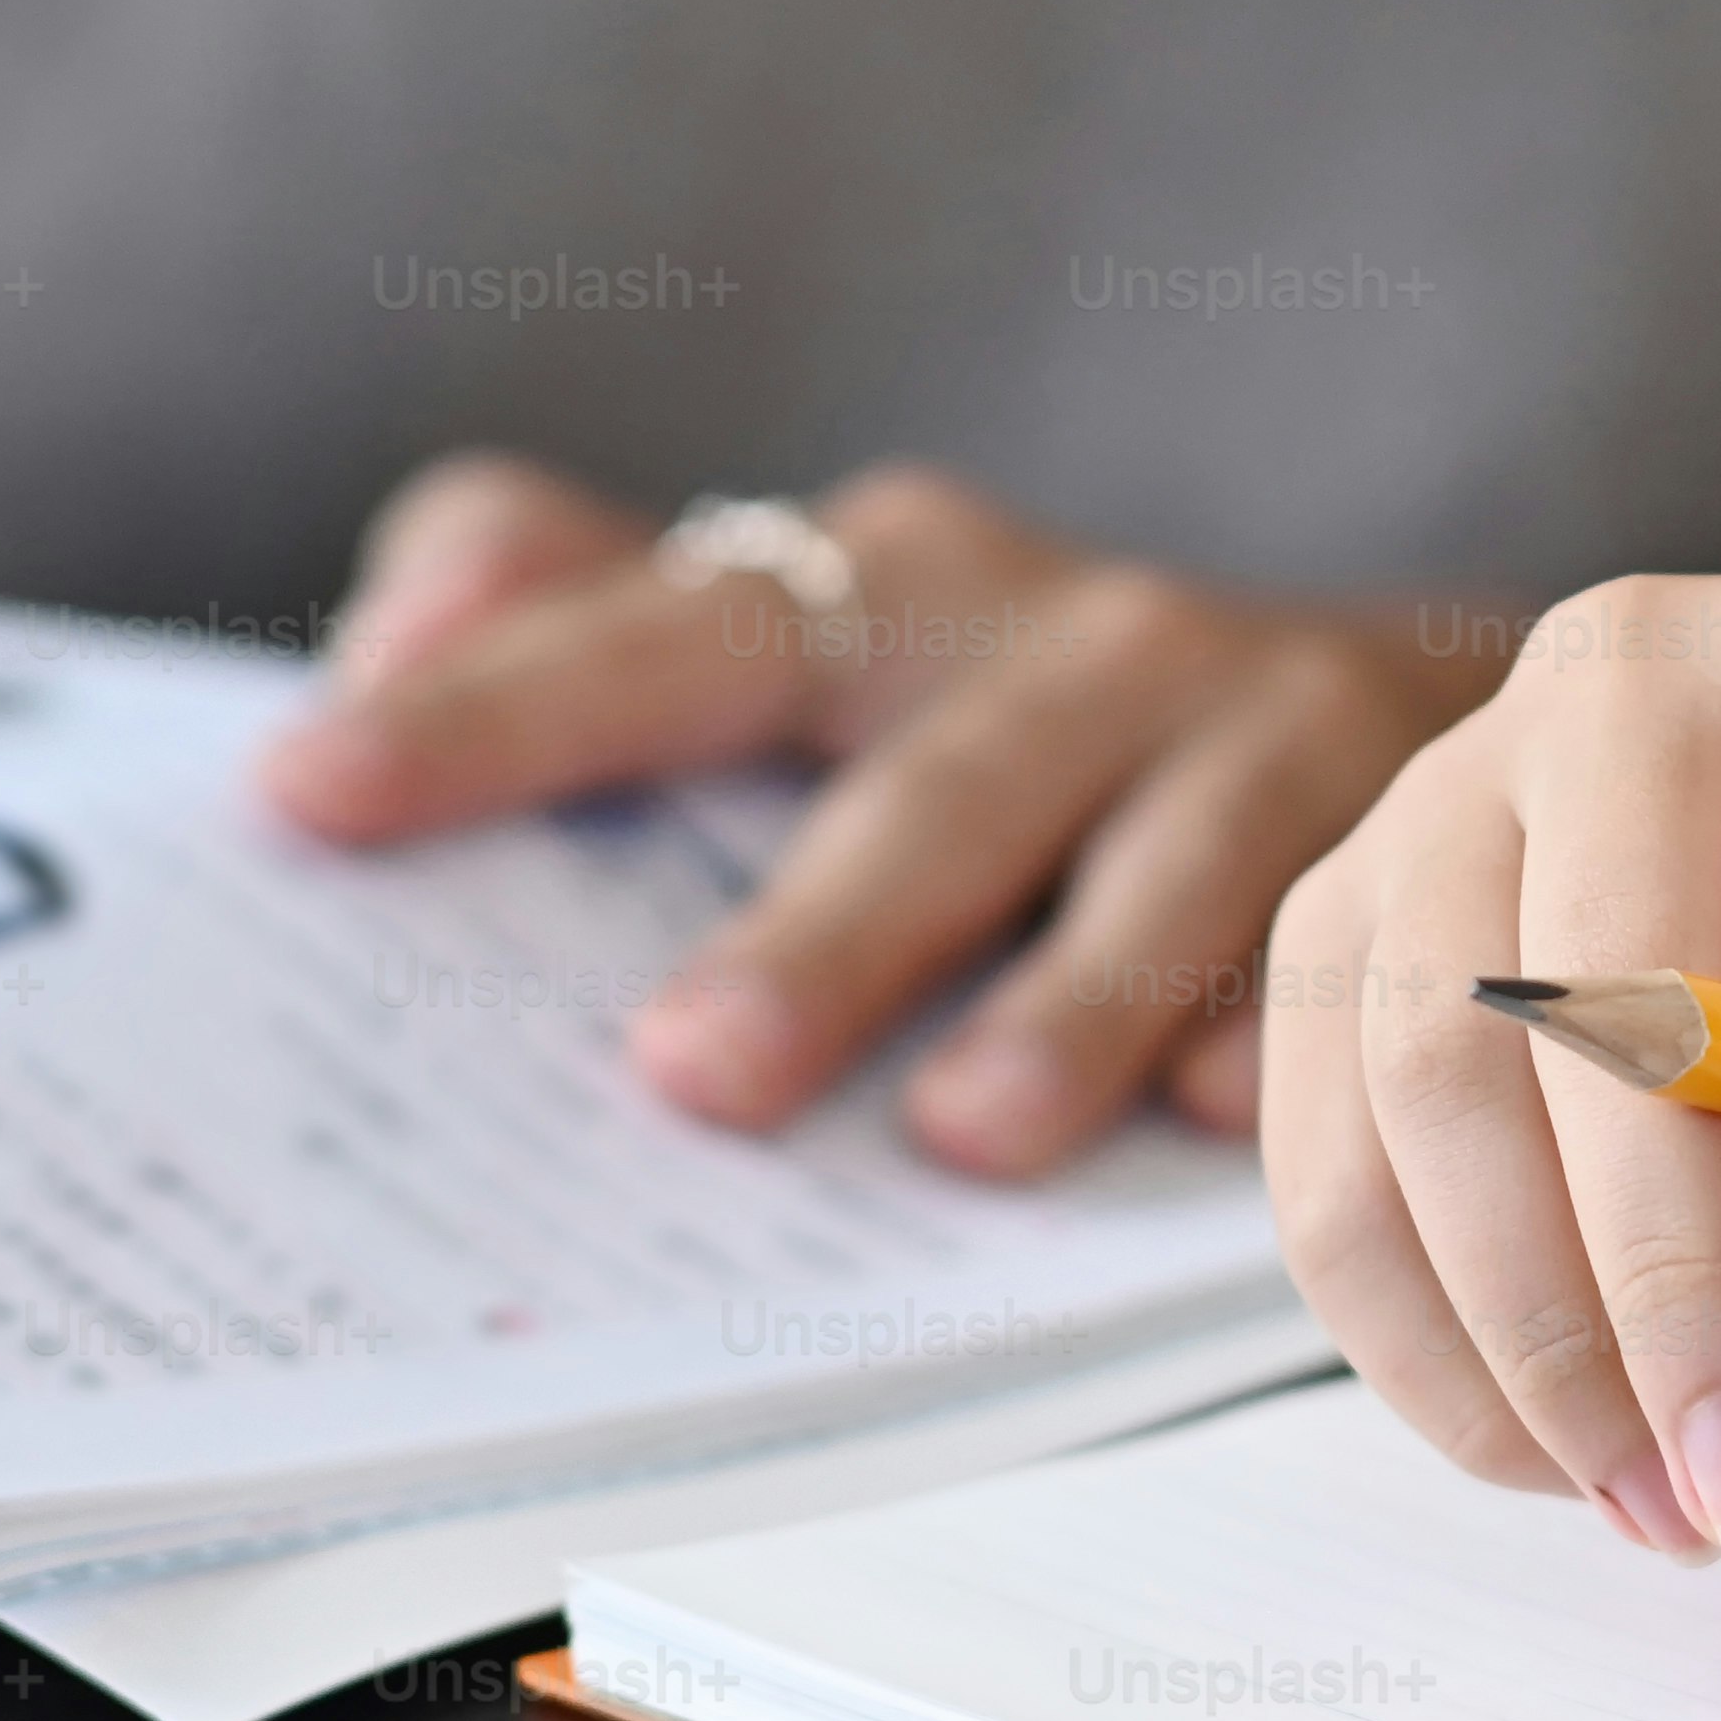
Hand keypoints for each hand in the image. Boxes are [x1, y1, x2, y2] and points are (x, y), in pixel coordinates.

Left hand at [254, 453, 1488, 1170]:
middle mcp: (1063, 630)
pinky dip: (1285, 1024)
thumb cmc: (1037, 715)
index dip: (487, 704)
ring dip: (1063, 1000)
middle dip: (810, 925)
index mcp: (878, 584)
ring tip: (965, 1136)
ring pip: (1158, 860)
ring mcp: (1252, 720)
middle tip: (684, 1070)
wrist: (1408, 708)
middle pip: (922, 772)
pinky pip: (1348, 933)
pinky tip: (1220, 1117)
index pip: (654, 623)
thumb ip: (574, 614)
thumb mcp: (814, 638)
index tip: (313, 793)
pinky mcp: (1408, 816)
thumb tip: (369, 646)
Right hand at [1252, 561, 1720, 1562]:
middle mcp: (1627, 680)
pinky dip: (1425, 1343)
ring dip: (1537, 1339)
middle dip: (1677, 1272)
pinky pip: (1325, 1157)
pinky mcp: (1337, 918)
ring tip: (1674, 1507)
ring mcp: (1447, 788)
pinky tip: (1562, 1449)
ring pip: (1430, 1073)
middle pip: (1601, 974)